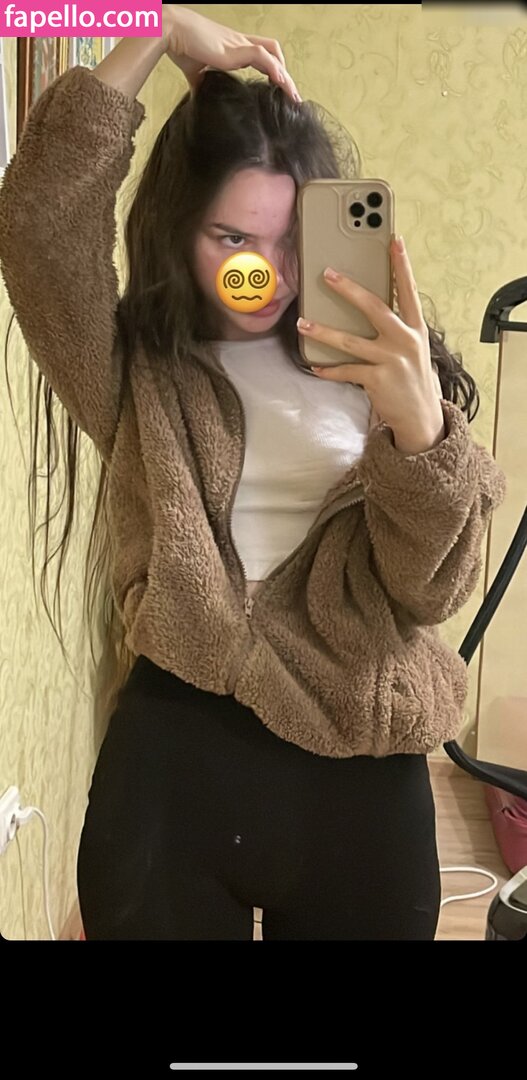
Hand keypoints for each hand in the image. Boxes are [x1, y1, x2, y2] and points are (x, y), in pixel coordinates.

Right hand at [162, 5, 300, 100]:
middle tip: (291, 97)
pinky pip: (264, 57)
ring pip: (273, 55)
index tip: (277, 90)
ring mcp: (239, 45)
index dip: (272, 70)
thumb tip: (199, 98)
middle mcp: (240, 43)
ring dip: (285, 76)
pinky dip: (275, 70)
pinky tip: (281, 84)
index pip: (260, 56)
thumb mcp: (194, 71)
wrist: (172, 32)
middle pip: (273, 54)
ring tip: (291, 96)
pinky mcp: (236, 49)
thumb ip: (201, 83)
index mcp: (232, 48)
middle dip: (285, 75)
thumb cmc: (180, 46)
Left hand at [297, 237, 445, 453]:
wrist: (421, 417)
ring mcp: (391, 360)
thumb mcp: (412, 348)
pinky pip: (346, 371)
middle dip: (349, 289)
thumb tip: (365, 306)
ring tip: (302, 323)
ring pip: (350, 341)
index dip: (402, 265)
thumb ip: (396, 327)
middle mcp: (405, 340)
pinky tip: (315, 367)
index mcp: (415, 328)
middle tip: (328, 274)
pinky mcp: (377, 380)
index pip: (408, 290)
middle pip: (374, 307)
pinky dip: (329, 369)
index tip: (394, 240)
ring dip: (323, 331)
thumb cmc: (411, 378)